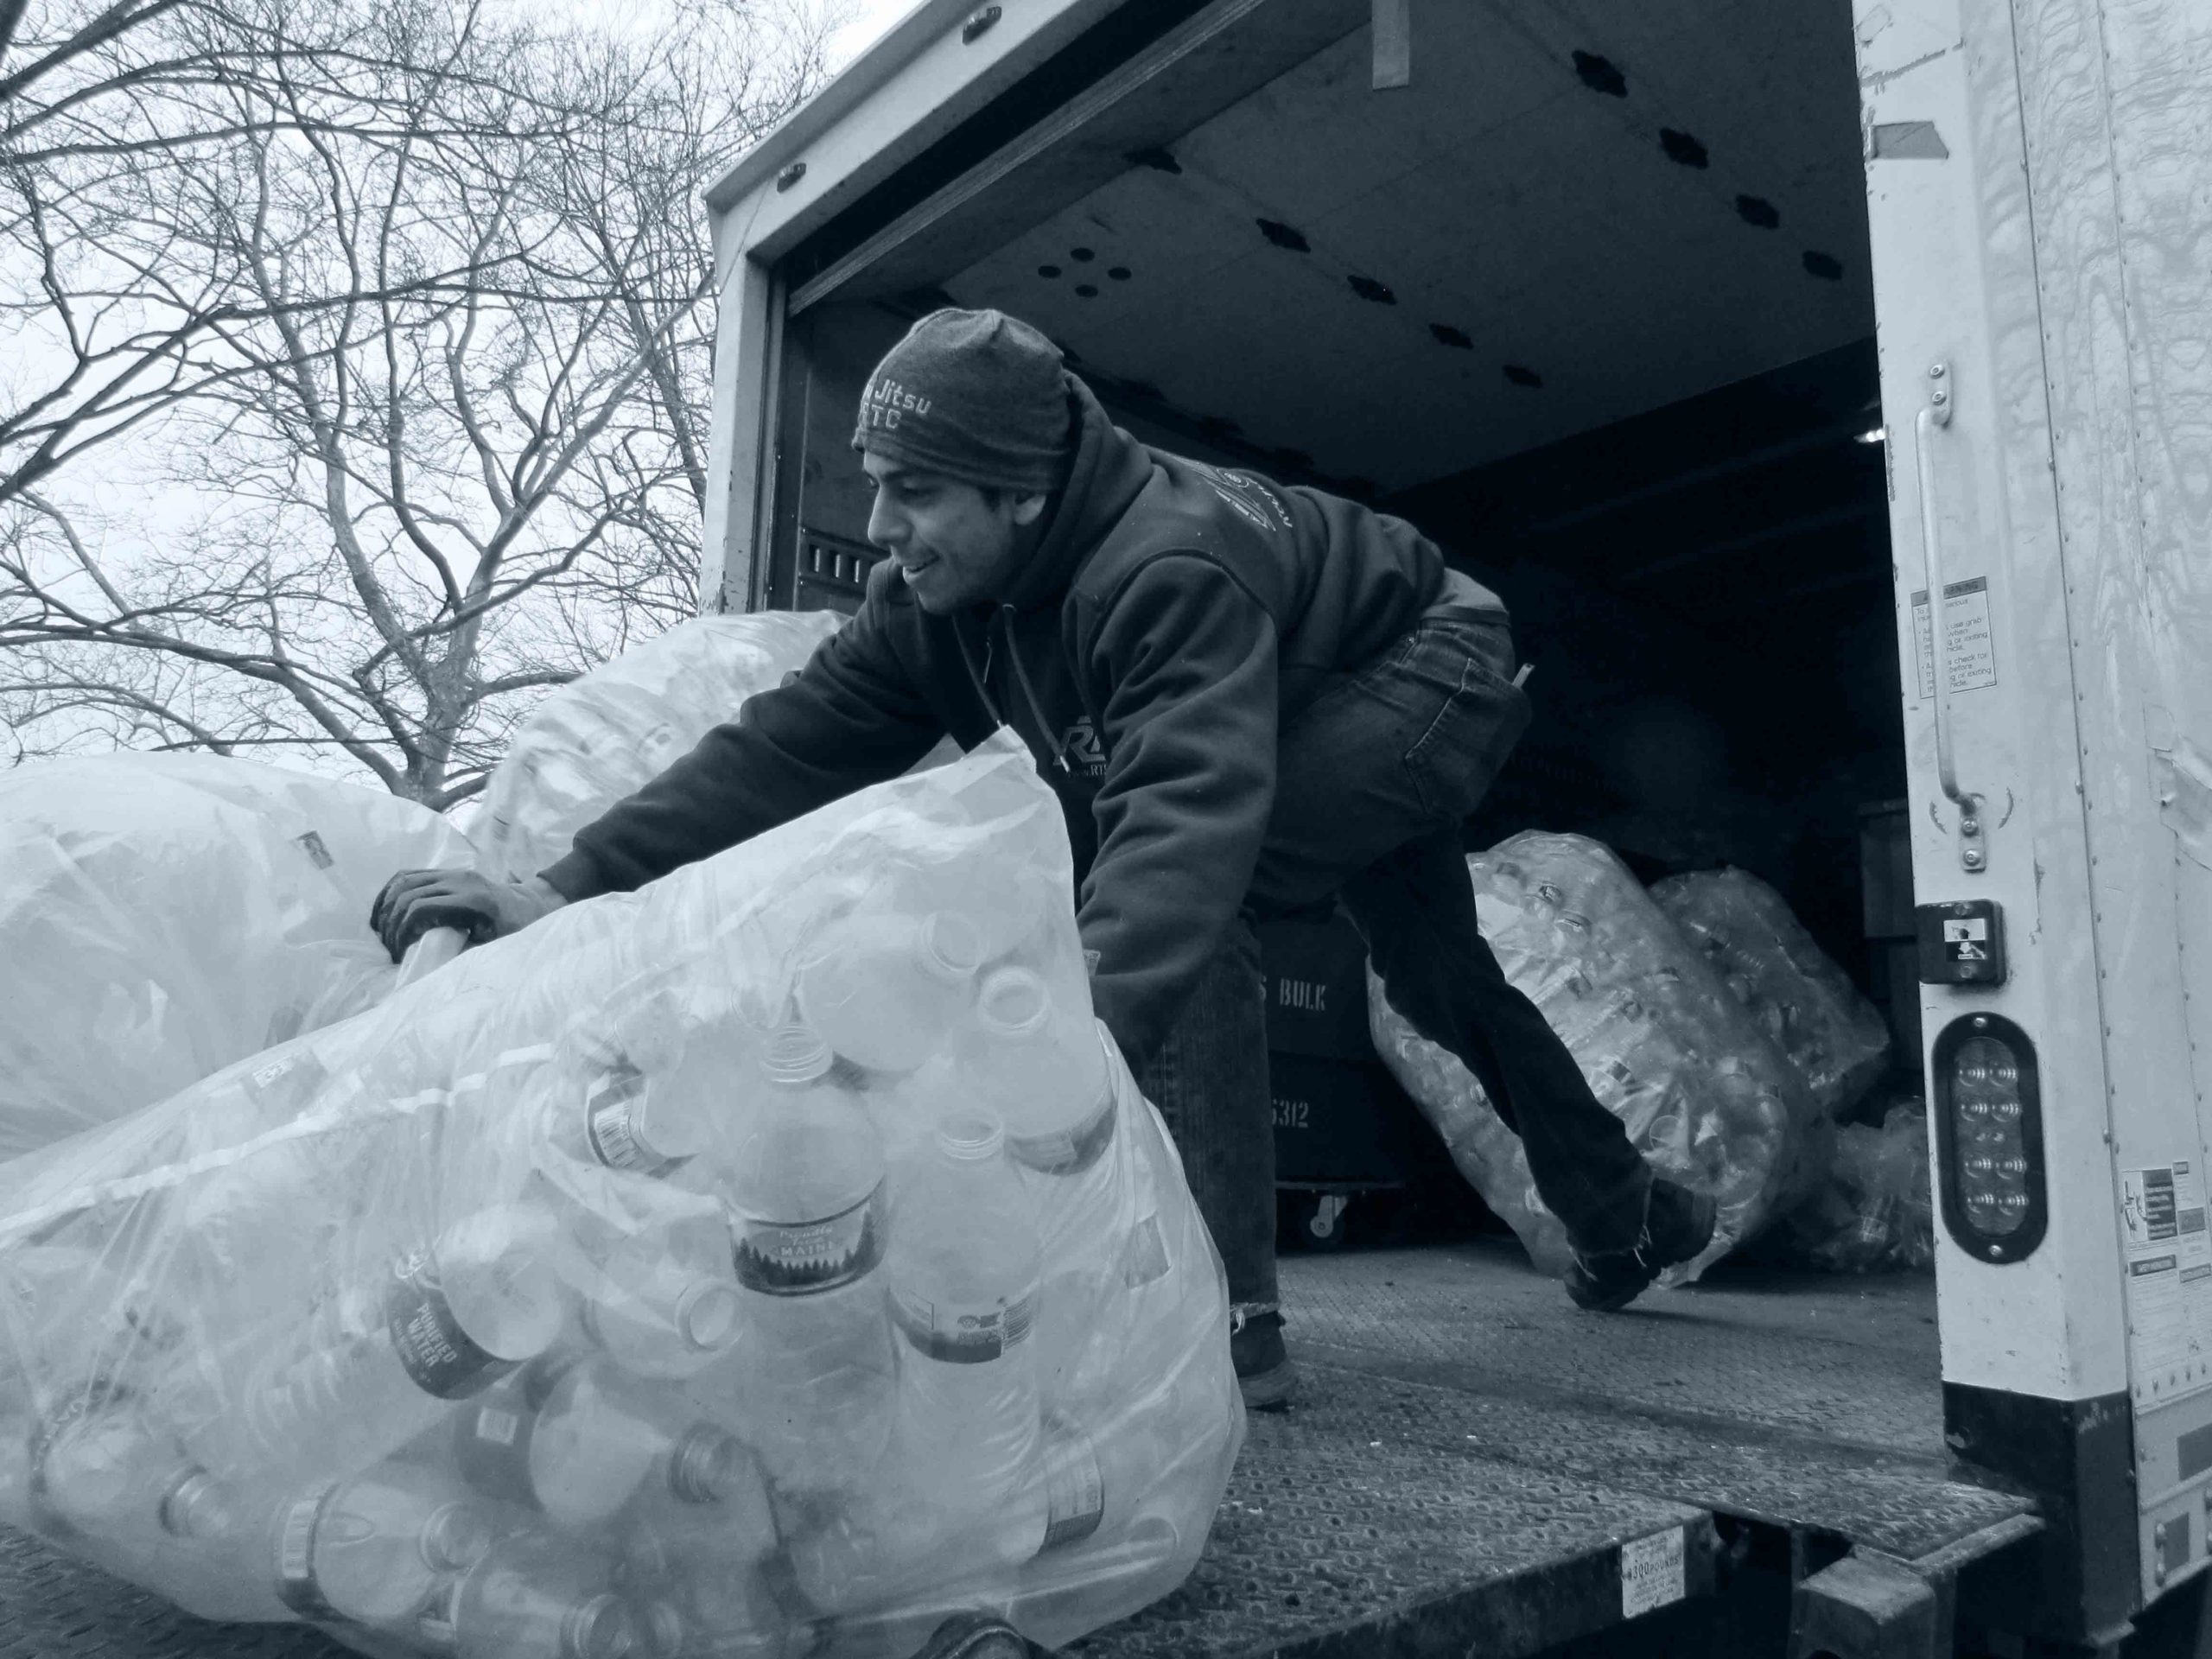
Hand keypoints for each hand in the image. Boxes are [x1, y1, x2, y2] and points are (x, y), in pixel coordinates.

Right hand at [370, 869, 565, 962]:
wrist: (532, 904)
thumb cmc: (518, 930)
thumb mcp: (497, 946)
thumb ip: (466, 952)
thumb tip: (430, 965)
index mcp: (474, 900)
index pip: (421, 908)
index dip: (402, 931)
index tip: (400, 953)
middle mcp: (461, 881)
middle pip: (408, 894)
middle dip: (392, 922)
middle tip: (390, 948)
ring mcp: (454, 872)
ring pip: (404, 881)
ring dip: (387, 906)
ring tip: (382, 932)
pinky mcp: (448, 872)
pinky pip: (411, 875)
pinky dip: (392, 891)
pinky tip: (385, 911)